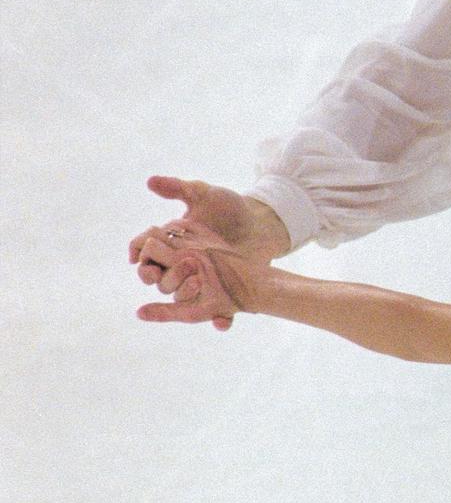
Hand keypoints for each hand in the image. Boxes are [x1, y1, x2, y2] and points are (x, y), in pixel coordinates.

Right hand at [130, 178, 287, 329]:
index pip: (146, 251)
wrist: (261, 224)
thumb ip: (178, 188)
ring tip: (189, 286)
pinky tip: (220, 321)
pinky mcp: (224, 292)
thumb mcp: (206, 194)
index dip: (139, 253)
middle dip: (151, 274)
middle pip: (156, 276)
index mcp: (173, 242)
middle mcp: (182, 263)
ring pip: (181, 296)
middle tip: (153, 272)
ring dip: (181, 294)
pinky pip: (219, 311)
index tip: (137, 256)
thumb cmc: (231, 207)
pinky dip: (220, 319)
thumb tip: (150, 181)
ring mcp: (202, 279)